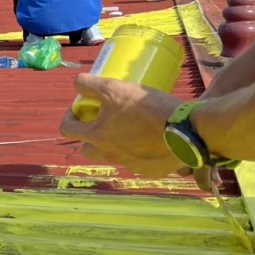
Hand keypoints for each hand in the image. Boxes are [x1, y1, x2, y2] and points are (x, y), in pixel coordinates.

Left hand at [59, 74, 186, 177]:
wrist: (186, 130)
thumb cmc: (146, 108)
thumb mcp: (114, 88)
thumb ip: (90, 85)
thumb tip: (77, 84)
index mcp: (96, 137)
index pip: (67, 129)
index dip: (69, 115)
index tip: (80, 107)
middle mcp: (109, 155)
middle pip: (88, 148)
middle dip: (90, 135)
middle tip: (104, 120)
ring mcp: (130, 165)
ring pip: (114, 155)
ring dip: (116, 143)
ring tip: (130, 127)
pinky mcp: (151, 171)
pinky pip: (139, 162)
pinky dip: (140, 151)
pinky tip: (151, 138)